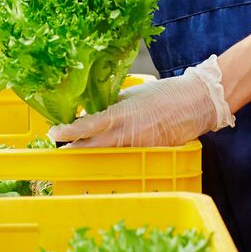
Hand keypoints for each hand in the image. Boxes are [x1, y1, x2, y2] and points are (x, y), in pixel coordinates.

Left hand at [46, 55, 234, 148]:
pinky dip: (115, 157)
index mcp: (121, 114)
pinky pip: (127, 158)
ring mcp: (139, 147)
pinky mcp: (150, 154)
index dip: (68, 132)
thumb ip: (110, 106)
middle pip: (93, 147)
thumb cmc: (163, 93)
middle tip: (61, 148)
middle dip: (75, 149)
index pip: (87, 126)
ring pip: (108, 155)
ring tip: (79, 150)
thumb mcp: (130, 94)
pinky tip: (108, 154)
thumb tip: (91, 114)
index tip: (53, 132)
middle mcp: (128, 134)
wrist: (196, 102)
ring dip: (93, 153)